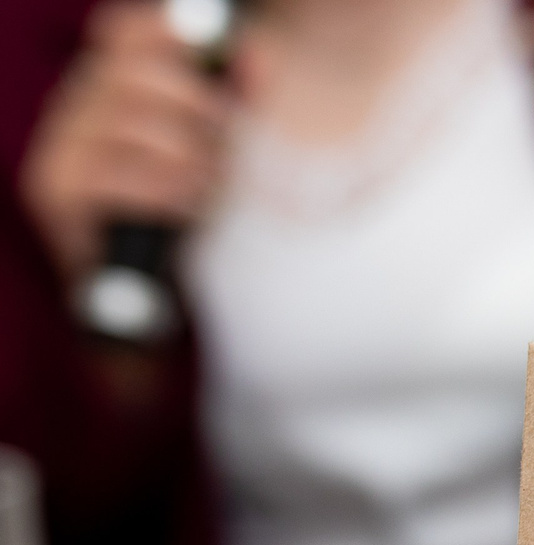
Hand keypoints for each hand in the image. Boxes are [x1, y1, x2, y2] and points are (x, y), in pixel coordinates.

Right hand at [20, 2, 230, 282]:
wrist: (151, 299)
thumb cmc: (186, 217)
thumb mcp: (220, 154)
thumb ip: (237, 101)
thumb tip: (256, 56)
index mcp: (109, 89)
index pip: (124, 32)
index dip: (169, 34)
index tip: (216, 57)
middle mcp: (73, 109)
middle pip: (136, 73)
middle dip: (199, 108)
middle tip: (227, 146)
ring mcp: (57, 148)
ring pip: (134, 124)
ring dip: (191, 157)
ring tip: (210, 186)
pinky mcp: (54, 190)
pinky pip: (120, 173)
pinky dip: (169, 190)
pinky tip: (187, 207)